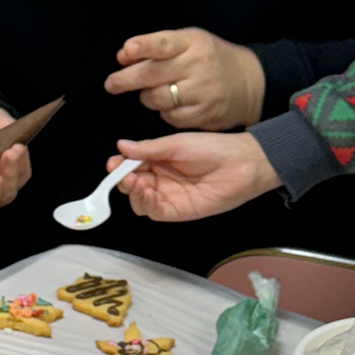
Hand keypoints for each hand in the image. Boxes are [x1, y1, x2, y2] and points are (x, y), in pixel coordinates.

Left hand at [105, 28, 265, 129]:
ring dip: (147, 97)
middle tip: (111, 84)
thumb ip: (156, 46)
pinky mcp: (204, 114)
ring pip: (157, 98)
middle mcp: (197, 66)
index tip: (126, 51)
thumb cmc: (210, 59)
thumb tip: (124, 56)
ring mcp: (202, 92)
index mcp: (192, 43)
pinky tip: (172, 104)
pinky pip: (170, 117)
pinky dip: (165, 112)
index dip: (142, 47)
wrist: (249, 83)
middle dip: (125, 80)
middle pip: (152, 74)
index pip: (163, 43)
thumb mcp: (188, 42)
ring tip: (152, 91)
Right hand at [106, 131, 280, 221]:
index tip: (113, 163)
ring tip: (134, 181)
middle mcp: (162, 179)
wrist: (241, 164)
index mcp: (160, 160)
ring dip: (132, 192)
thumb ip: (149, 148)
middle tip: (121, 173)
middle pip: (132, 185)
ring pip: (140, 200)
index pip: (132, 166)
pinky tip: (145, 192)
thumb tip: (122, 146)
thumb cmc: (213, 149)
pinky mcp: (178, 211)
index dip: (120, 166)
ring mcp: (169, 196)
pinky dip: (145, 203)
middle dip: (122, 180)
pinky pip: (154, 211)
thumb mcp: (176, 144)